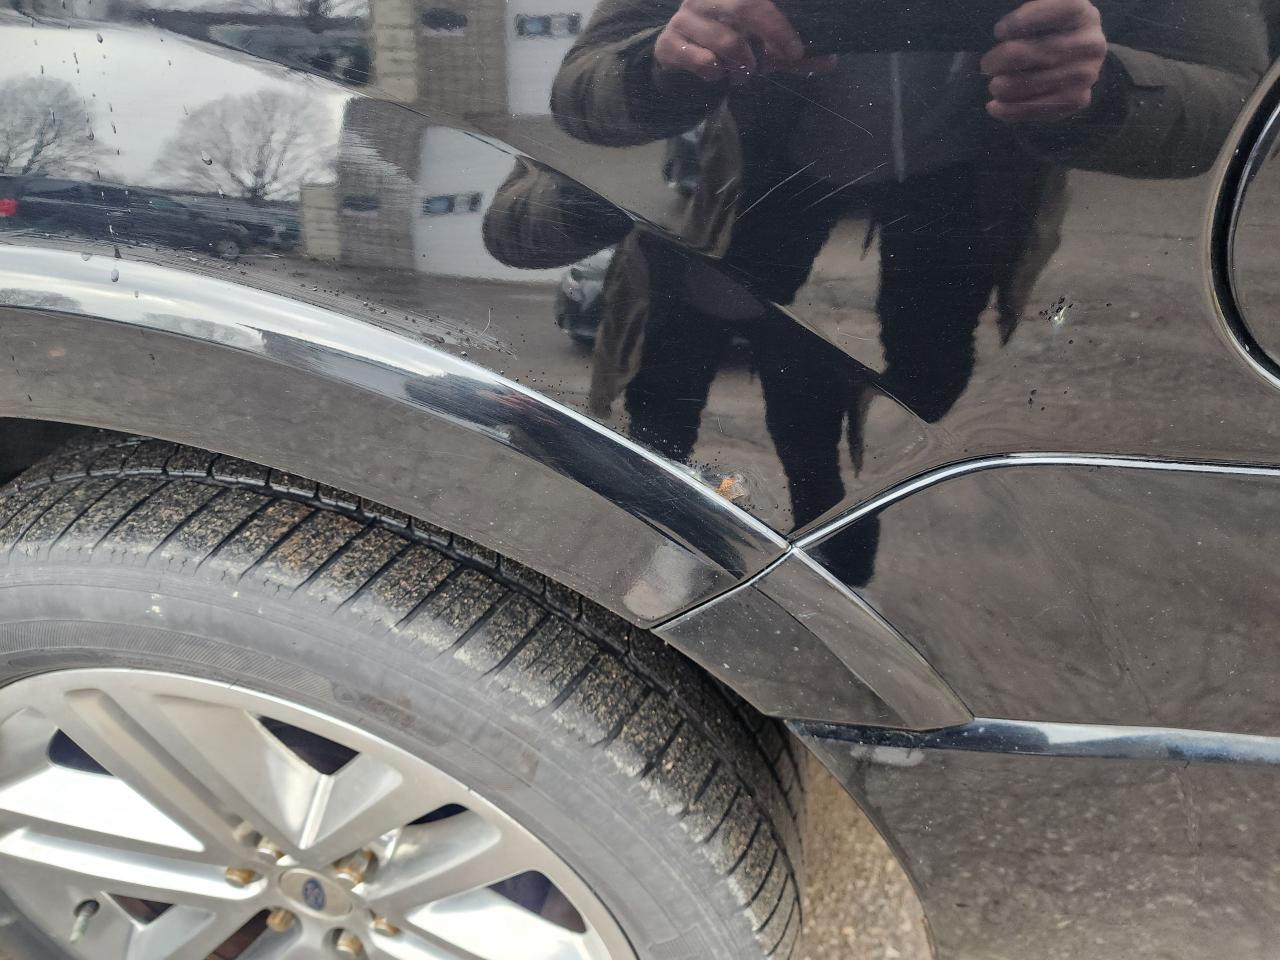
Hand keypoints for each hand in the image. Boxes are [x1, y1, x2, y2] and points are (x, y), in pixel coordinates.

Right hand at [653, 0, 831, 82]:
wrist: (679, 59)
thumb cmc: (728, 45)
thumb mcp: (765, 47)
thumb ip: (793, 54)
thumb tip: (830, 60)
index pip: (757, 0)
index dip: (778, 23)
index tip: (796, 49)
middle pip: (744, 6)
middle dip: (769, 36)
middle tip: (782, 60)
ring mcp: (684, 17)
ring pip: (725, 40)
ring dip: (743, 64)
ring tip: (746, 73)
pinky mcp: (669, 43)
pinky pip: (701, 60)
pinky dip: (717, 74)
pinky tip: (719, 76)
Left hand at [981, 0, 1106, 121]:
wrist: (1075, 58)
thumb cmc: (1046, 30)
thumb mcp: (1039, 13)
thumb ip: (1026, 13)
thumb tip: (1002, 30)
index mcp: (1081, 12)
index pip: (1059, 11)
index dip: (1024, 20)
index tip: (999, 31)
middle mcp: (1090, 42)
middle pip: (1037, 52)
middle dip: (1001, 60)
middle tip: (987, 65)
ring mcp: (1087, 73)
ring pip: (1033, 83)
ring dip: (1003, 87)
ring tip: (993, 85)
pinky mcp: (1078, 98)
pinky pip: (1039, 108)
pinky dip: (1010, 110)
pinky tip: (994, 107)